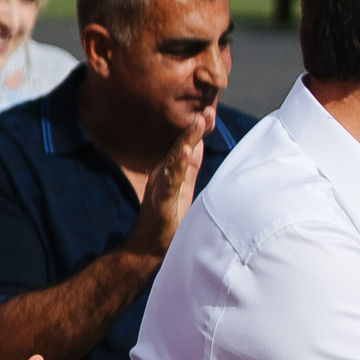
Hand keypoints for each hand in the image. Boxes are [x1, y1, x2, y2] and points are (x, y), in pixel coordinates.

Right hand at [123, 117, 210, 261]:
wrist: (148, 248)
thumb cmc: (167, 220)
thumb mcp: (183, 189)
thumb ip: (189, 167)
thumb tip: (197, 143)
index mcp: (170, 171)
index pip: (185, 145)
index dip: (197, 130)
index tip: (210, 112)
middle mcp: (163, 174)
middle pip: (180, 147)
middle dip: (194, 129)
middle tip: (207, 111)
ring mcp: (161, 186)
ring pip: (175, 159)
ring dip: (186, 140)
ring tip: (197, 123)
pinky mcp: (161, 201)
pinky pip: (170, 181)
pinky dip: (178, 165)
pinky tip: (185, 151)